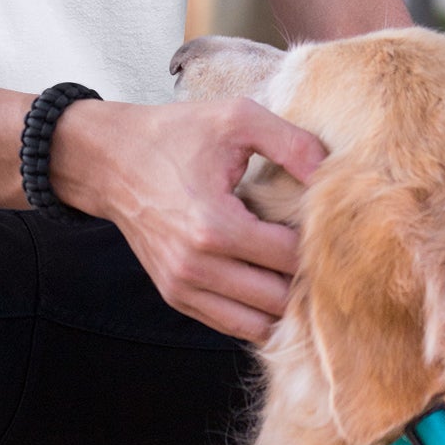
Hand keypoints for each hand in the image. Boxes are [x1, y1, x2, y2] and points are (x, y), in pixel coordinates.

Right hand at [53, 95, 325, 342]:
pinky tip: (269, 279)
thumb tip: (334, 177)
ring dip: (285, 303)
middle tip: (321, 248)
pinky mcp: (176, 296)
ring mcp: (183, 288)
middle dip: (307, 278)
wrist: (110, 159)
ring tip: (296, 267)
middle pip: (280, 300)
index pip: (291, 258)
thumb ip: (293, 144)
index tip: (328, 222)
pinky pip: (232, 326)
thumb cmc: (175, 134)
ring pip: (259, 325)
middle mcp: (196, 268)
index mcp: (214, 226)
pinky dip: (258, 312)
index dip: (319, 242)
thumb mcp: (237, 119)